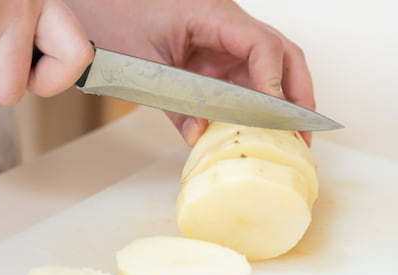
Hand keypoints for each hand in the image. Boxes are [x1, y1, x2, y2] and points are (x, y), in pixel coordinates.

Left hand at [66, 0, 314, 145]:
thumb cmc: (112, 17)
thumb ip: (174, 104)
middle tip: (303, 132)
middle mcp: (226, 24)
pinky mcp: (213, 56)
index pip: (261, 44)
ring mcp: (222, 41)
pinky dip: (255, 104)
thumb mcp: (143, 66)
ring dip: (282, 101)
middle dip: (297, 92)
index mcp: (212, 14)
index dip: (274, 81)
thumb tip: (200, 136)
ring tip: (290, 137)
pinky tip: (258, 128)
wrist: (93, 4)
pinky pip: (244, 79)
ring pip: (269, 67)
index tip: (275, 114)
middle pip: (281, 53)